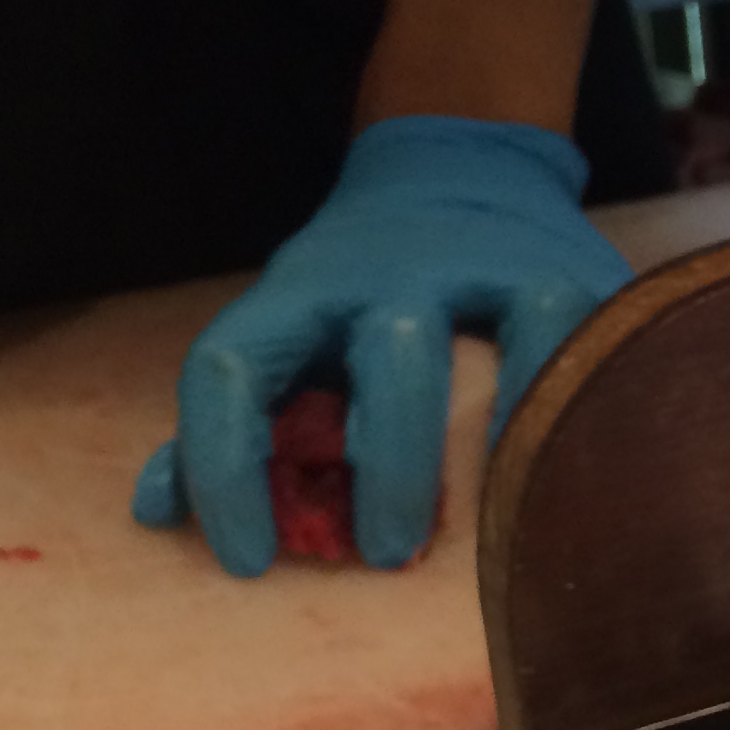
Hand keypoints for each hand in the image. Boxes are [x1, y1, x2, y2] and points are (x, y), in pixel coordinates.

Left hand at [133, 116, 629, 574]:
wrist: (464, 167)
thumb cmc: (364, 287)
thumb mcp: (289, 332)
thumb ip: (234, 422)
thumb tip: (157, 515)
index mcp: (301, 289)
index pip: (233, 367)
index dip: (224, 468)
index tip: (245, 562)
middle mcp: (393, 271)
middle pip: (392, 355)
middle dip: (390, 467)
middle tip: (386, 556)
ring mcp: (491, 268)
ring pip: (508, 345)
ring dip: (493, 445)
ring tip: (491, 529)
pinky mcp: (571, 277)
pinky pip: (572, 348)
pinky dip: (558, 412)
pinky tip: (551, 468)